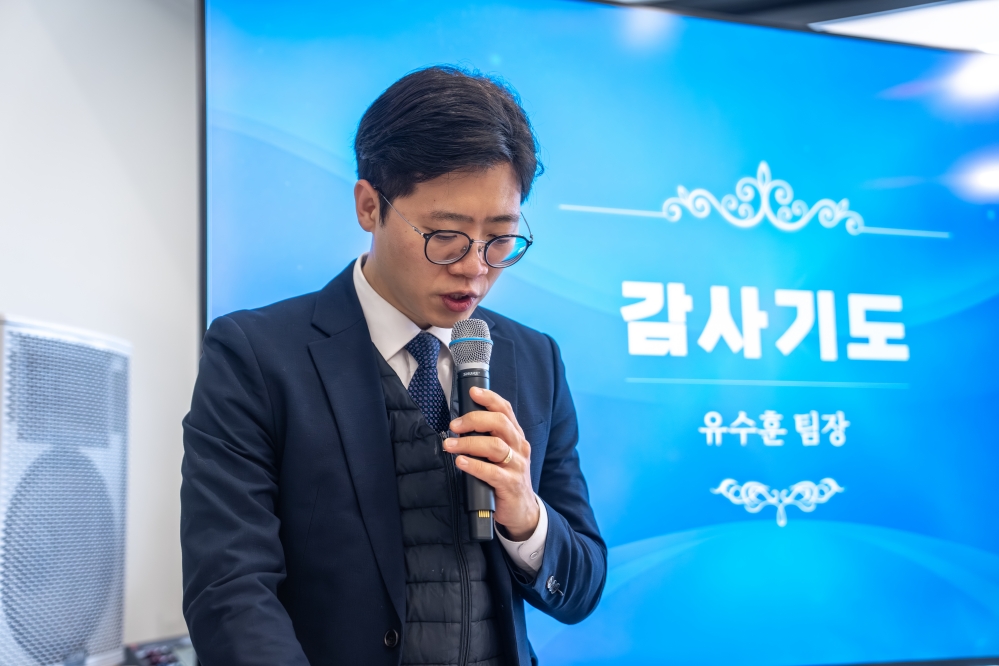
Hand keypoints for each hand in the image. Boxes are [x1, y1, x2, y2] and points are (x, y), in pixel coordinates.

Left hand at [444, 386, 538, 540]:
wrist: (522, 511)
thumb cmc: (505, 478)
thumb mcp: (501, 455)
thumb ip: (487, 438)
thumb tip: (460, 424)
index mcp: (516, 437)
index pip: (506, 411)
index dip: (490, 398)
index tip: (472, 392)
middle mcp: (519, 448)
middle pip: (500, 423)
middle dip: (474, 420)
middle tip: (454, 425)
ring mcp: (517, 466)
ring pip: (495, 446)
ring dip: (469, 443)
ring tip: (449, 444)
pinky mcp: (510, 485)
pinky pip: (492, 472)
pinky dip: (474, 465)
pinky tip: (461, 462)